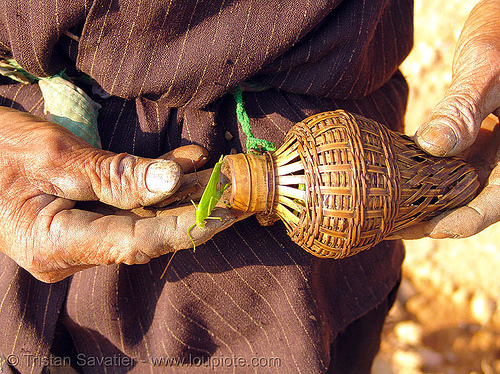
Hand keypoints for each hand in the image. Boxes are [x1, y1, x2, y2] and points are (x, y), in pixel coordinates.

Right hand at [0, 107, 240, 281]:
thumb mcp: (53, 156)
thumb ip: (113, 174)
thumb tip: (170, 181)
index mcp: (54, 245)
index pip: (136, 243)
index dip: (185, 227)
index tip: (226, 212)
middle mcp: (70, 253)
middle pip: (146, 233)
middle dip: (193, 210)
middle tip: (237, 191)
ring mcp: (78, 239)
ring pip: (141, 218)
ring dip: (181, 195)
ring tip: (221, 175)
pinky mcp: (83, 222)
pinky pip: (127, 207)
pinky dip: (155, 185)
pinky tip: (187, 162)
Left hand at [394, 0, 499, 238]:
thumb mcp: (491, 71)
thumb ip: (464, 109)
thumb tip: (431, 146)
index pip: (494, 204)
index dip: (461, 222)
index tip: (427, 229)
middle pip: (467, 203)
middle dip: (429, 218)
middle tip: (390, 227)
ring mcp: (484, 151)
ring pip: (450, 187)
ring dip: (418, 200)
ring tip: (382, 210)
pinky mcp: (464, 139)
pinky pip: (440, 163)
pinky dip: (417, 172)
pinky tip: (388, 177)